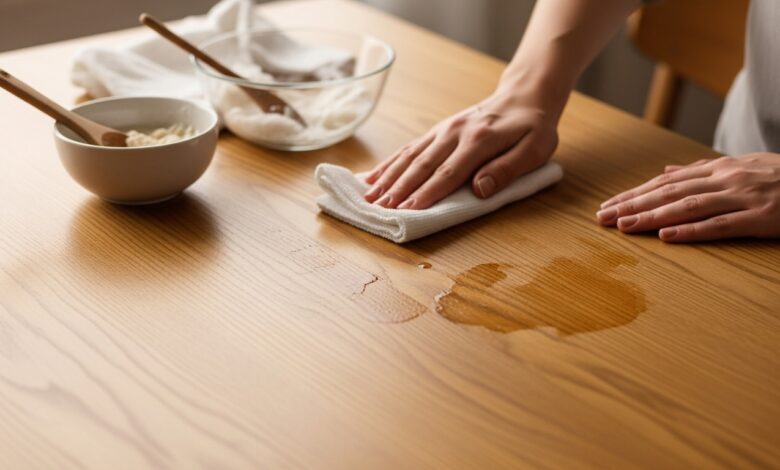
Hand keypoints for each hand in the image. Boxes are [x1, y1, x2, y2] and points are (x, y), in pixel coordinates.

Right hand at [363, 91, 559, 209]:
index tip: (407, 210)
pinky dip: (390, 163)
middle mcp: (455, 133)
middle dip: (399, 188)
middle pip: (423, 165)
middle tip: (380, 209)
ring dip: (389, 177)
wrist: (525, 94)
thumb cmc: (533, 127)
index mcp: (479, 140)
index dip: (427, 193)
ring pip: (410, 155)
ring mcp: (443, 130)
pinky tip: (373, 176)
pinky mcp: (438, 131)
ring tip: (369, 197)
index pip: (448, 173)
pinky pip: (409, 147)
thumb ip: (507, 169)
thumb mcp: (535, 149)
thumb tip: (479, 189)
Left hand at [597, 153, 779, 241]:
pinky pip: (721, 226)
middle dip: (633, 205)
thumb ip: (703, 170)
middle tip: (602, 218)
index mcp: (721, 169)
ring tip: (623, 226)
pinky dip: (692, 231)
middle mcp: (727, 179)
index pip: (666, 183)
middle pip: (669, 193)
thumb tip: (666, 173)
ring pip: (688, 207)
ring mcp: (744, 198)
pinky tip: (666, 237)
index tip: (608, 206)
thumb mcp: (742, 166)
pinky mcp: (762, 218)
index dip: (634, 194)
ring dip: (652, 217)